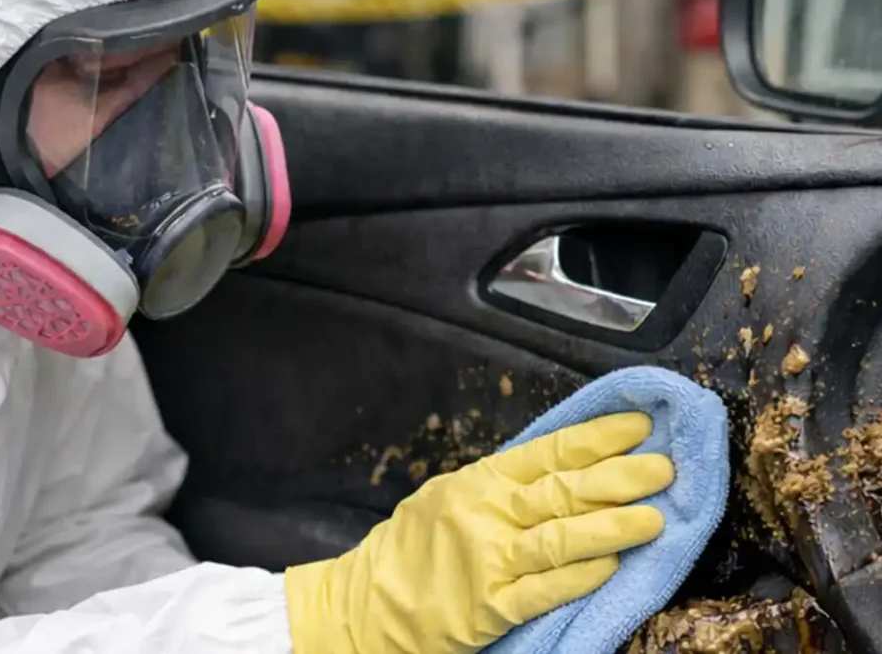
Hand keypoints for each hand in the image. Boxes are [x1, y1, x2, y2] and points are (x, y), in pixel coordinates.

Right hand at [284, 412, 673, 653]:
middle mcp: (485, 512)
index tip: (642, 425)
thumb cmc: (414, 548)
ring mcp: (486, 559)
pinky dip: (578, 577)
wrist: (365, 601)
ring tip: (655, 517)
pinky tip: (612, 567)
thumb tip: (572, 469)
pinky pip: (541, 589)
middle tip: (665, 468)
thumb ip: (504, 485)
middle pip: (562, 489)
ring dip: (611, 526)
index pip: (550, 451)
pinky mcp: (487, 606)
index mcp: (481, 480)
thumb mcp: (451, 497)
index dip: (599, 437)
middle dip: (619, 477)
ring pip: (559, 537)